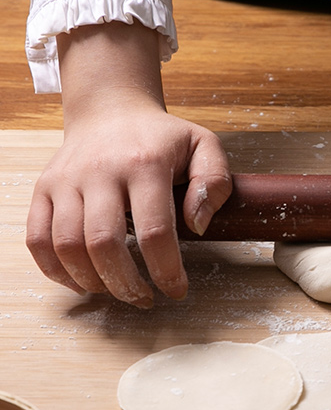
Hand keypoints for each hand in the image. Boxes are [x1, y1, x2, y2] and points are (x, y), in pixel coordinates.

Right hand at [26, 22, 231, 306]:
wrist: (111, 110)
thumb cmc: (162, 137)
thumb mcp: (204, 146)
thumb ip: (214, 182)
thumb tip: (198, 225)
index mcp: (145, 163)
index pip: (154, 230)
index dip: (166, 270)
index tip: (177, 291)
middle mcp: (100, 171)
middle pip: (104, 244)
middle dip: (126, 284)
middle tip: (145, 299)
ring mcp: (66, 180)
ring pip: (67, 245)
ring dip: (93, 281)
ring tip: (118, 291)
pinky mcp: (44, 188)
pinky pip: (37, 238)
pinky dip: (56, 270)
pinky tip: (83, 281)